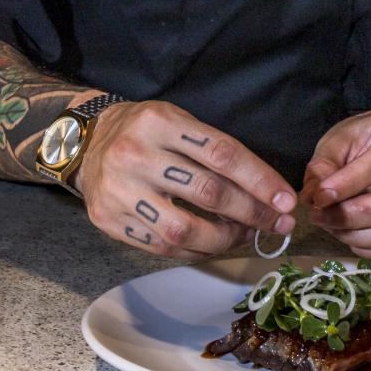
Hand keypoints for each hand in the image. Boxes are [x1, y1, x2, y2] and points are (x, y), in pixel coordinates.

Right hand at [73, 101, 297, 259]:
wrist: (84, 144)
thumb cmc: (144, 132)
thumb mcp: (177, 120)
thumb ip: (215, 151)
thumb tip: (267, 193)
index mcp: (160, 122)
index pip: (223, 154)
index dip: (260, 181)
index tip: (286, 201)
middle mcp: (136, 154)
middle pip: (209, 192)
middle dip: (252, 212)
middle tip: (277, 224)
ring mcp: (120, 190)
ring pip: (185, 229)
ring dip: (225, 238)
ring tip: (243, 235)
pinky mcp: (108, 220)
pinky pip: (162, 246)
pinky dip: (194, 250)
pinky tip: (212, 243)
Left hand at [303, 107, 370, 261]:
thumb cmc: (366, 137)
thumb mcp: (340, 138)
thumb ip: (324, 165)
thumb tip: (311, 197)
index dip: (348, 184)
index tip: (319, 197)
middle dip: (353, 216)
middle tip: (319, 216)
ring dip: (360, 236)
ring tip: (332, 226)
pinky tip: (350, 236)